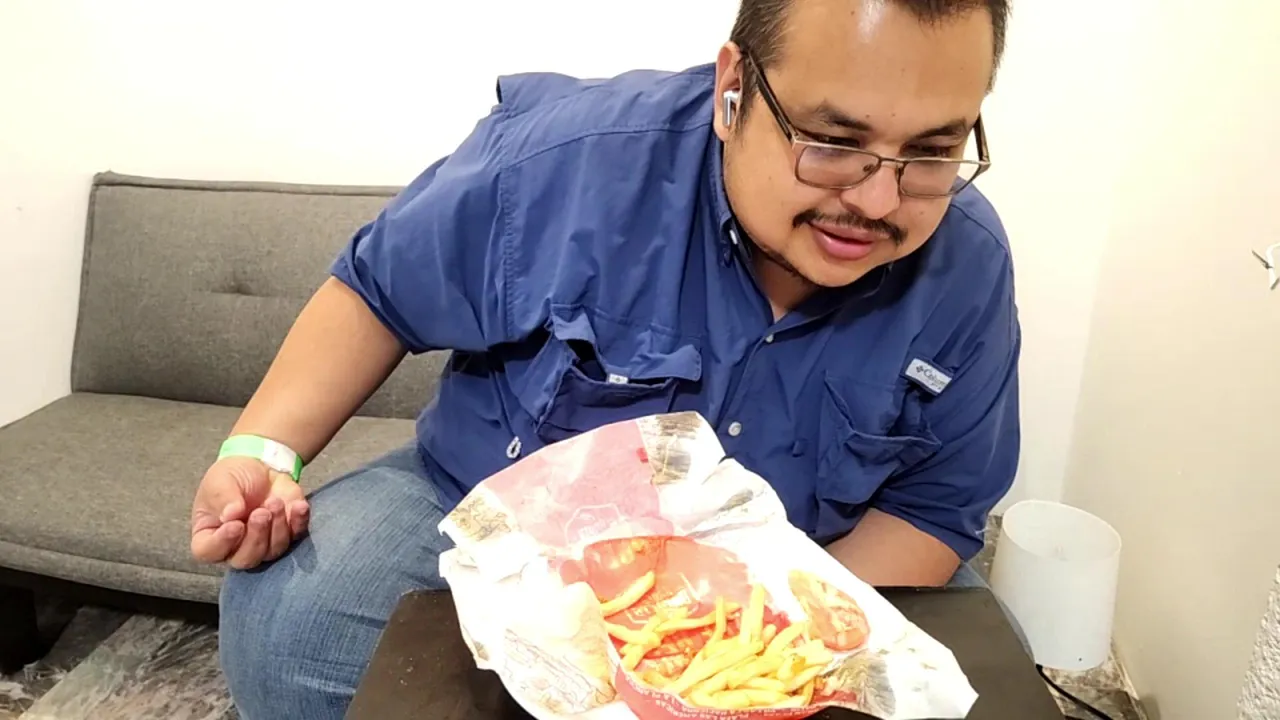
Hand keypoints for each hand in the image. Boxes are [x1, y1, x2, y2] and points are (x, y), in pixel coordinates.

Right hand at [189, 456, 309, 568]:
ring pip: (272, 551)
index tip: (235, 525)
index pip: (209, 551)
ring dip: (278, 527)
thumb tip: (231, 515)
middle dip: (256, 537)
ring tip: (275, 502)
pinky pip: (297, 536)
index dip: (222, 543)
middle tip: (261, 513)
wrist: (260, 465)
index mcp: (209, 535)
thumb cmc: (232, 477)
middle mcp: (235, 546)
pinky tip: (299, 507)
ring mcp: (264, 542)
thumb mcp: (220, 481)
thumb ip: (223, 498)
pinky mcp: (289, 532)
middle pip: (245, 559)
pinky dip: (299, 523)